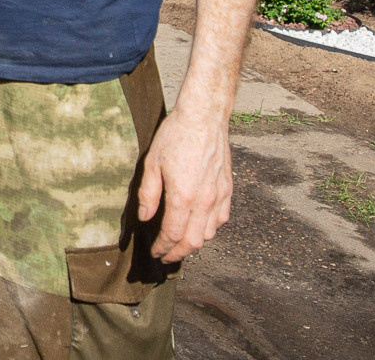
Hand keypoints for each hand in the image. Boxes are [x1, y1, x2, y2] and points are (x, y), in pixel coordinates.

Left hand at [137, 109, 232, 262]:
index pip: (172, 234)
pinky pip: (222, 219)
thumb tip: (145, 218)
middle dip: (178, 253)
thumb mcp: (152, 163)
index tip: (154, 253)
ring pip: (209, 233)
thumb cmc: (176, 136)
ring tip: (180, 244)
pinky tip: (200, 227)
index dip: (162, 248)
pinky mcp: (228, 189)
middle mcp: (205, 201)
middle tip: (165, 257)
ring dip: (194, 243)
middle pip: (193, 241)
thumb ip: (148, 194)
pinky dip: (210, 229)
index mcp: (183, 196)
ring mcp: (219, 196)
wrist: (205, 117)